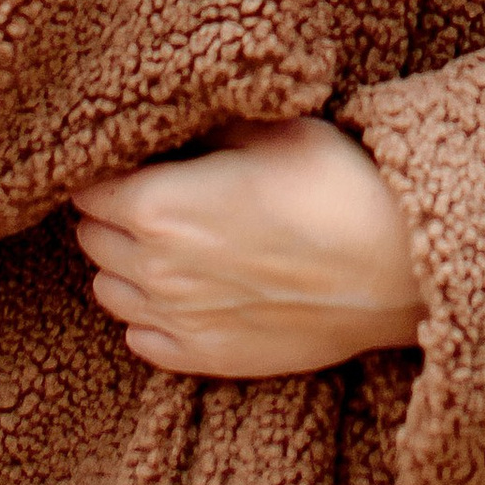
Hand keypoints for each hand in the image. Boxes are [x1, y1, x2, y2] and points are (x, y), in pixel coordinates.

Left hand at [73, 116, 425, 378]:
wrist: (395, 268)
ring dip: (123, 264)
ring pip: (109, 292)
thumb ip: (205, 129)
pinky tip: (179, 292)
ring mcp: (179, 320)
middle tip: (148, 192)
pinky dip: (146, 316)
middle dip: (109, 215)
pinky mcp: (209, 358)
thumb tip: (172, 126)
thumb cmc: (335, 185)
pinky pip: (142, 341)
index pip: (88, 188)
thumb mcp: (269, 130)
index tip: (130, 158)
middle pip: (92, 239)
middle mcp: (155, 269)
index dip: (105, 170)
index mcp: (158, 206)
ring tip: (163, 241)